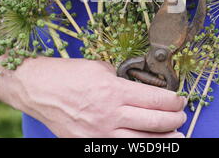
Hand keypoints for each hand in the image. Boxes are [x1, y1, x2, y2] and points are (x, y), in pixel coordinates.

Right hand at [11, 57, 186, 137]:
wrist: (38, 89)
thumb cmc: (66, 75)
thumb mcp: (100, 68)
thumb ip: (123, 79)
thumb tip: (140, 86)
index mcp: (114, 91)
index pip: (156, 99)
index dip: (174, 101)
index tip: (179, 100)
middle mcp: (110, 114)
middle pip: (155, 122)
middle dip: (175, 120)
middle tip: (181, 116)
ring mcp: (100, 133)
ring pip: (143, 142)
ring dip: (165, 140)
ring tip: (176, 137)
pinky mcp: (90, 144)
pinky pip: (121, 150)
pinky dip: (139, 147)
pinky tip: (148, 144)